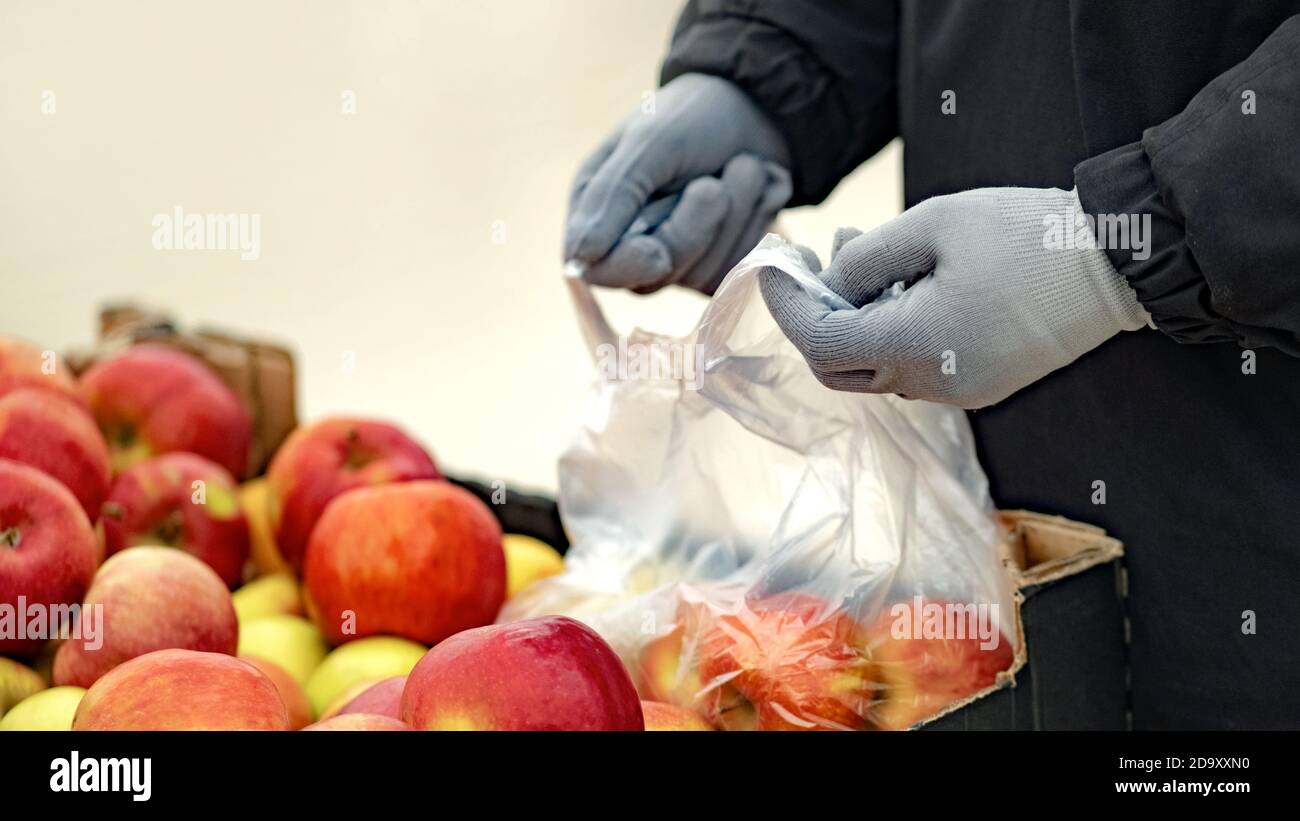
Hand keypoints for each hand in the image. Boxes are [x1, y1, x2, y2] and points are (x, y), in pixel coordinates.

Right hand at [565, 74, 791, 293]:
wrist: (760, 106)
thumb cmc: (694, 115)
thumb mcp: (649, 142)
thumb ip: (614, 196)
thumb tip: (579, 257)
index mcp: (598, 211)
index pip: (599, 270)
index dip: (629, 267)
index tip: (659, 252)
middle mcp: (633, 243)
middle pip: (656, 276)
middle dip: (693, 228)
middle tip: (712, 182)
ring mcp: (680, 260)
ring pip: (703, 274)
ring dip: (735, 215)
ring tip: (743, 166)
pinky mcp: (721, 264)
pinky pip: (738, 269)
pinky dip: (755, 224)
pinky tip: (758, 189)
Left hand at [760, 187, 1150, 408]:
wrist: (1118, 265)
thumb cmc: (1027, 235)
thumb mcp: (933, 225)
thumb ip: (866, 257)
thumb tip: (828, 281)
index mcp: (914, 347)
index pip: (818, 342)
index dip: (786, 305)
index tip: (772, 264)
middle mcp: (930, 384)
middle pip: (837, 368)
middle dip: (813, 315)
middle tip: (808, 261)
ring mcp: (957, 391)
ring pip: (875, 365)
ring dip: (854, 315)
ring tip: (857, 248)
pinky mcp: (979, 383)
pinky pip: (913, 365)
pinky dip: (890, 326)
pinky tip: (899, 279)